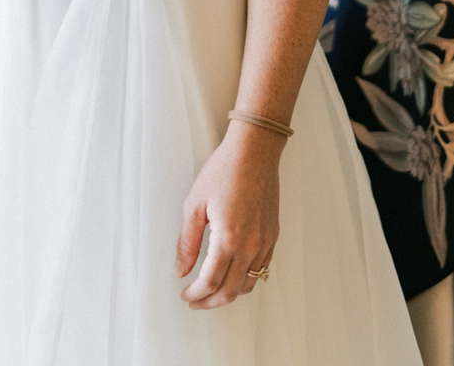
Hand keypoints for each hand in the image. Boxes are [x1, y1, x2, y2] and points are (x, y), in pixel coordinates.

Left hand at [174, 122, 280, 308]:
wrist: (254, 151)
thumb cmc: (223, 171)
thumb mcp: (195, 204)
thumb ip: (187, 242)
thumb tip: (180, 270)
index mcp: (228, 239)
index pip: (210, 282)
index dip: (195, 294)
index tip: (184, 295)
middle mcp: (250, 246)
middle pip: (230, 291)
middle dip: (210, 302)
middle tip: (195, 301)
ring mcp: (265, 242)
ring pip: (248, 284)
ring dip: (228, 294)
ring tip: (211, 291)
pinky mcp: (273, 235)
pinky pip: (261, 269)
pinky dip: (246, 280)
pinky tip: (233, 274)